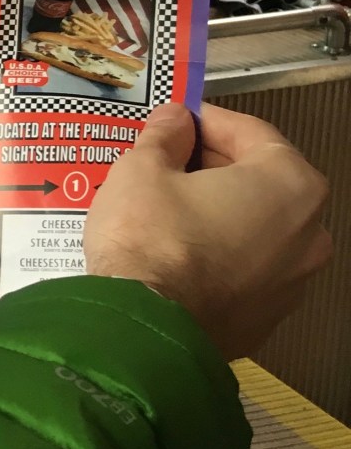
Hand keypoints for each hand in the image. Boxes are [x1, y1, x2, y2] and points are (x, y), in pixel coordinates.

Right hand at [83, 103, 329, 360]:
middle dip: (214, 168)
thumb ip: (164, 136)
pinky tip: (174, 255)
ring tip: (165, 211)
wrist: (143, 328)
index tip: (176, 120)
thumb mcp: (141, 169)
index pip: (250, 133)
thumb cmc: (150, 239)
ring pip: (255, 231)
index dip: (206, 121)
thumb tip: (173, 120)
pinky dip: (217, 258)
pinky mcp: (267, 319)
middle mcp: (308, 233)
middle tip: (167, 163)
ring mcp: (293, 282)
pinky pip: (244, 272)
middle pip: (261, 183)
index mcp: (289, 184)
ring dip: (218, 215)